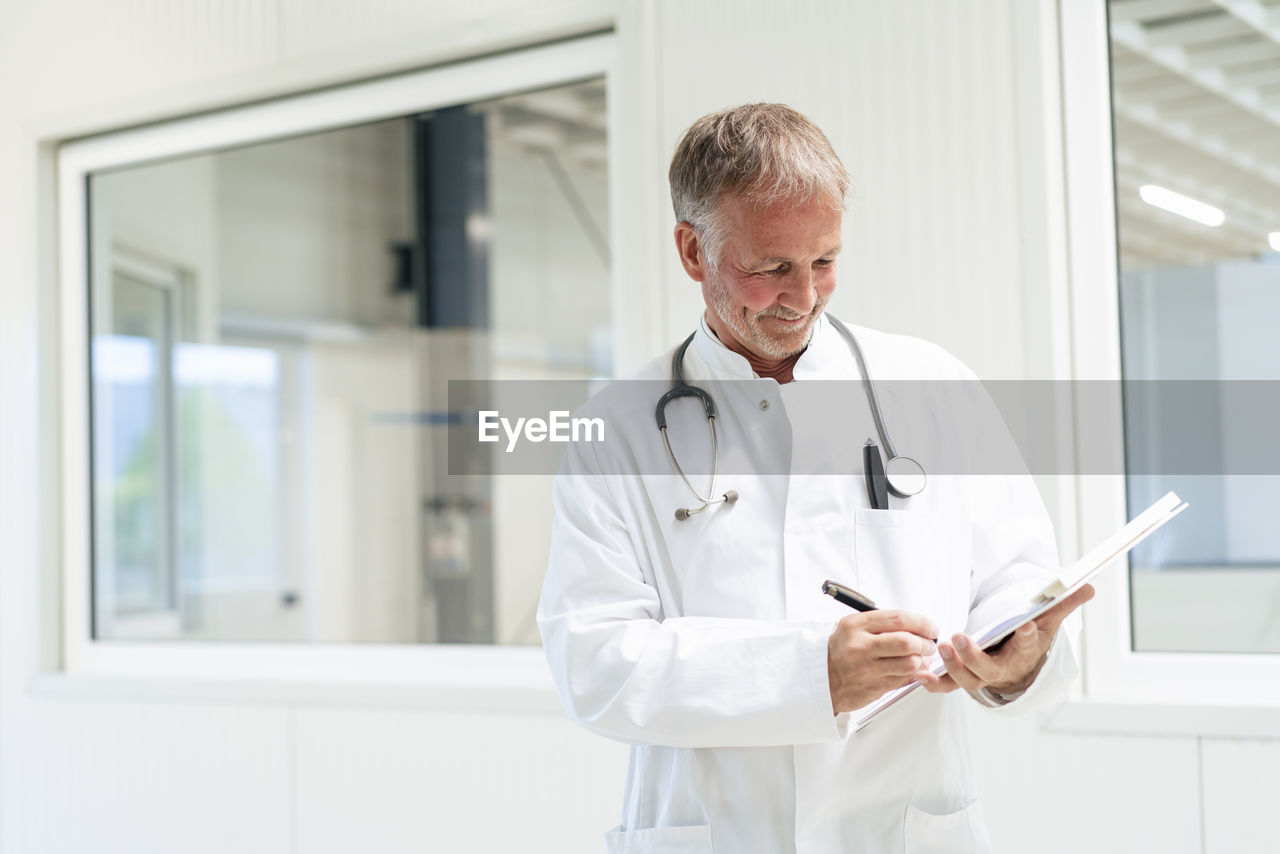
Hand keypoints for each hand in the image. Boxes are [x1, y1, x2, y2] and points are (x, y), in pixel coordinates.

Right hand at [828, 610, 937, 713]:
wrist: (820, 678)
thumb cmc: (839, 651)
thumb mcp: (852, 628)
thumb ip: (881, 624)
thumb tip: (915, 625)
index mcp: (855, 626)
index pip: (898, 619)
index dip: (921, 623)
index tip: (930, 627)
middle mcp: (860, 646)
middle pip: (906, 642)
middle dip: (925, 643)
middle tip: (929, 644)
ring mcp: (866, 669)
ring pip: (909, 663)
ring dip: (922, 660)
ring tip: (922, 657)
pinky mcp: (873, 687)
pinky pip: (904, 680)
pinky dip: (915, 674)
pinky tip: (914, 669)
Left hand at [919, 584, 1094, 696]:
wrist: (1017, 664)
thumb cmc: (1029, 637)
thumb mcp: (1047, 619)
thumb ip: (1063, 602)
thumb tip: (1089, 585)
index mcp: (1024, 651)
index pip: (1027, 644)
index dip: (1027, 636)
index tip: (1025, 626)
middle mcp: (1002, 667)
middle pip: (989, 669)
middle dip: (975, 657)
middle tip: (961, 638)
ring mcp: (980, 675)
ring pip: (967, 679)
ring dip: (953, 667)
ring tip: (943, 646)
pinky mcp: (962, 678)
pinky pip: (948, 686)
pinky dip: (935, 684)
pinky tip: (921, 674)